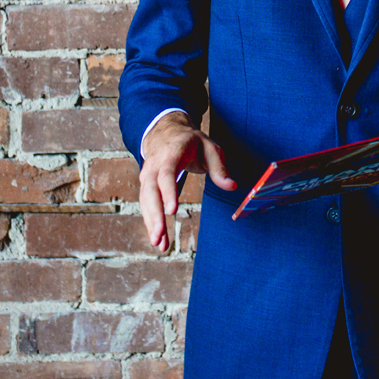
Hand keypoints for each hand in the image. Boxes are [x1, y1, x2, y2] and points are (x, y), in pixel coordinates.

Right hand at [138, 113, 235, 252]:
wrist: (167, 134)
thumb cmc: (192, 142)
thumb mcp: (211, 148)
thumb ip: (220, 168)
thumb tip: (232, 186)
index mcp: (170, 154)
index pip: (166, 174)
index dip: (168, 192)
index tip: (171, 211)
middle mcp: (153, 166)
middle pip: (151, 191)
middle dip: (154, 214)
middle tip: (160, 235)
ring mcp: (146, 176)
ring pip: (145, 202)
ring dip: (151, 223)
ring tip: (159, 244)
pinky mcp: (146, 187)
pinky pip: (146, 206)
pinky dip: (151, 223)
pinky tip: (159, 240)